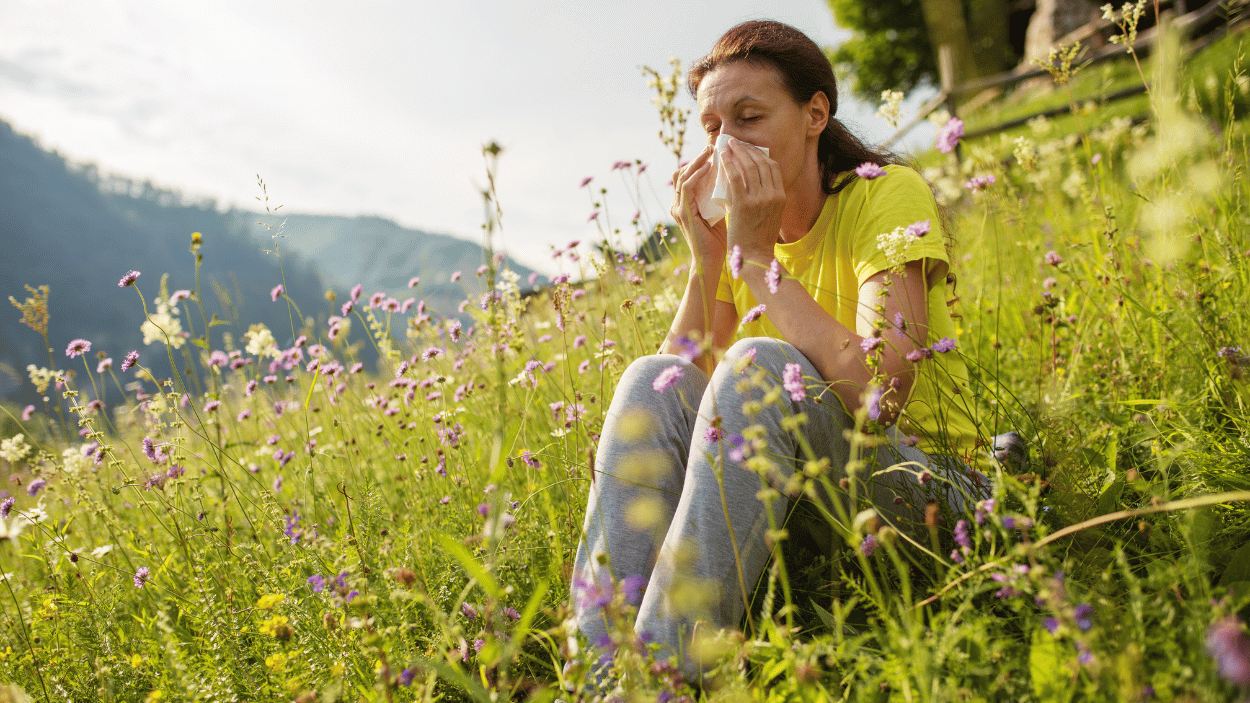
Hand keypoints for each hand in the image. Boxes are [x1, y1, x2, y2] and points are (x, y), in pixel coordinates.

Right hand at [670, 144, 727, 270]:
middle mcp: (678, 204)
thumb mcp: (725, 211)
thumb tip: (742, 177)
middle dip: (698, 157)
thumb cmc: (724, 239)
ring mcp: (678, 208)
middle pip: (682, 171)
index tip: (719, 150)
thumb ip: (726, 196)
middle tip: (715, 145)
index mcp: (687, 204)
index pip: (689, 175)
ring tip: (712, 150)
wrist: (715, 262)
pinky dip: (696, 174)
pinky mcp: (682, 214)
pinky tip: (709, 167)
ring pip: (682, 175)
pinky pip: (686, 187)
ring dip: (697, 160)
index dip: (700, 161)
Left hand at [721, 137, 785, 259]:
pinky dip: (728, 164)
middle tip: (736, 142)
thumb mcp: (771, 215)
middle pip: (761, 163)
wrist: (754, 257)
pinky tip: (722, 158)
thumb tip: (753, 180)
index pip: (773, 167)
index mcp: (781, 197)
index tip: (749, 149)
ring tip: (728, 145)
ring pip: (748, 167)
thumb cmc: (758, 238)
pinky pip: (735, 177)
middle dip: (748, 149)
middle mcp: (773, 195)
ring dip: (737, 152)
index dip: (760, 155)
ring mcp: (759, 199)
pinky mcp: (743, 204)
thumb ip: (766, 198)